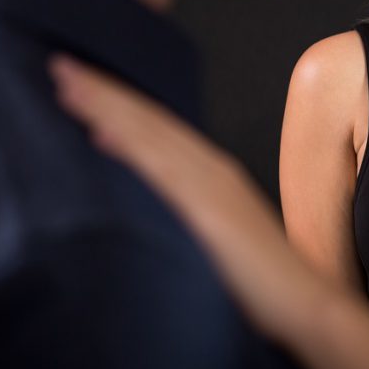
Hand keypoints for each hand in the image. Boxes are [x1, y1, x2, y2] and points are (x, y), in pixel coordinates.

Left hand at [49, 54, 325, 342]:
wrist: (304, 302)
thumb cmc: (265, 279)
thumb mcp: (221, 234)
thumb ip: (193, 208)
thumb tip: (159, 198)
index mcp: (216, 175)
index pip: (161, 129)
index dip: (123, 104)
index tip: (85, 84)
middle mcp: (214, 171)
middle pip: (153, 123)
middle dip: (106, 94)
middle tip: (63, 67)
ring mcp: (212, 187)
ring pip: (152, 137)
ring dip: (108, 107)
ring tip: (69, 83)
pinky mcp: (209, 210)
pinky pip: (162, 170)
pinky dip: (131, 145)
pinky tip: (102, 132)